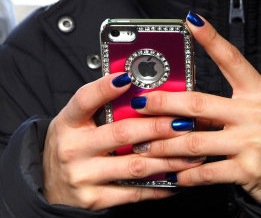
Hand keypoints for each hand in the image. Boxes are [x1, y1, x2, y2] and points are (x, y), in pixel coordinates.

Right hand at [42, 73, 202, 209]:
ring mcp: (83, 177)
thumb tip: (135, 83)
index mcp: (68, 123)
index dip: (105, 88)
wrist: (50, 185)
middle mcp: (72, 149)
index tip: (128, 78)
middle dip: (157, 127)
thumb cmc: (72, 145)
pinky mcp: (93, 200)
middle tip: (183, 122)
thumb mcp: (77, 121)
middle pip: (121, 133)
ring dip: (167, 158)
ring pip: (134, 165)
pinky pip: (133, 193)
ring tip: (191, 152)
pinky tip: (176, 178)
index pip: (84, 100)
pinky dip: (158, 186)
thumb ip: (100, 104)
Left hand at [131, 13, 260, 210]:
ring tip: (145, 145)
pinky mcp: (248, 169)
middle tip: (140, 103)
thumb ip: (225, 104)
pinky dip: (185, 173)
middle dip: (163, 103)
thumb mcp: (256, 112)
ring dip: (164, 145)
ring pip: (194, 140)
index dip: (211, 39)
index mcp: (258, 91)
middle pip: (199, 103)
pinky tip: (173, 173)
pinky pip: (206, 171)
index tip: (192, 21)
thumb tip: (183, 103)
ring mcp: (253, 141)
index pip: (231, 59)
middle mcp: (256, 111)